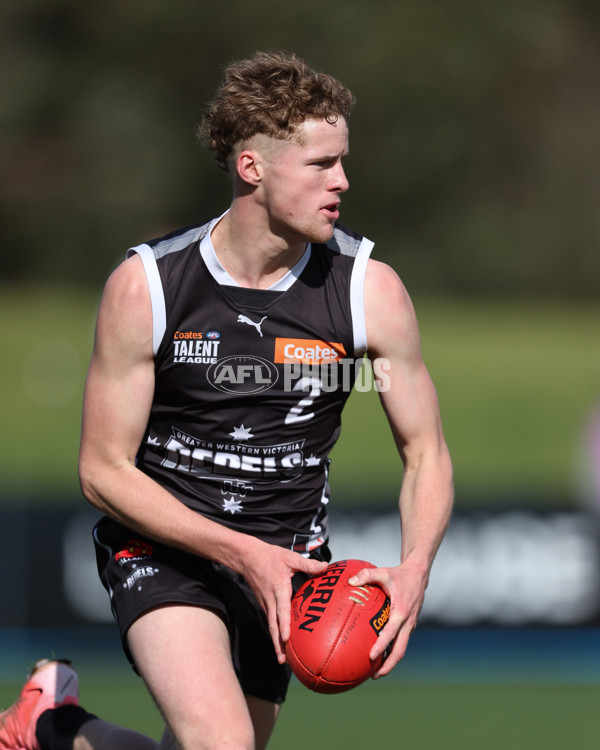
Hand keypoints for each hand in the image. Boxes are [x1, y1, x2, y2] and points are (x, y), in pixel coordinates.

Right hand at [241, 540, 327, 663]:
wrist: (248, 557)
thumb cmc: (271, 556)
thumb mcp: (290, 558)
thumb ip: (308, 565)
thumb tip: (326, 567)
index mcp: (279, 589)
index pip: (282, 610)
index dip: (284, 624)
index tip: (286, 638)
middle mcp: (271, 600)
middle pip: (274, 625)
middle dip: (278, 643)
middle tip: (283, 660)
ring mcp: (266, 603)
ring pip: (271, 625)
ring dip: (275, 642)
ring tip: (282, 659)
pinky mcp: (264, 604)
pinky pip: (270, 620)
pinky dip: (275, 632)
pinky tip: (280, 642)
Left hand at [348, 560, 427, 677]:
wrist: (419, 575)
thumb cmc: (399, 574)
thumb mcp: (383, 572)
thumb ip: (366, 575)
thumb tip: (350, 582)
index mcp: (402, 612)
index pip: (391, 633)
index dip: (382, 646)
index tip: (371, 656)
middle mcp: (408, 622)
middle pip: (400, 650)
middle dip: (388, 665)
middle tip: (374, 675)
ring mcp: (410, 625)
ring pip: (401, 648)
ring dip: (390, 662)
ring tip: (375, 672)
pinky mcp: (409, 625)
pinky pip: (401, 641)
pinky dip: (392, 651)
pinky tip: (380, 655)